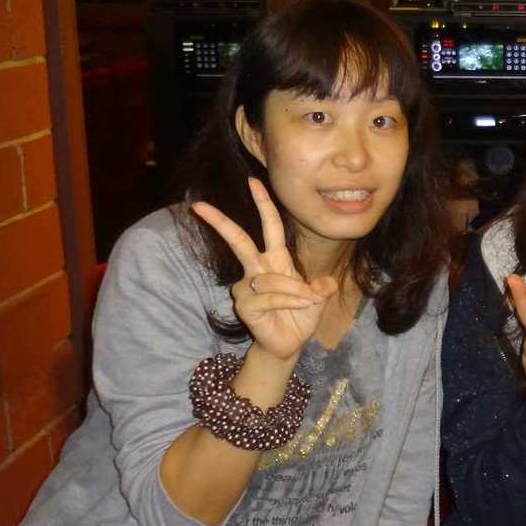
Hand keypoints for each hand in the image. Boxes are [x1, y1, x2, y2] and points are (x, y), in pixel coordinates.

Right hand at [191, 176, 337, 362]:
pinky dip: (289, 301)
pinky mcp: (244, 305)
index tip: (253, 181)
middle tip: (199, 205)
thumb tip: (325, 284)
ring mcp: (247, 287)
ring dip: (295, 290)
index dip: (263, 204)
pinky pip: (269, 295)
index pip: (269, 226)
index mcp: (275, 260)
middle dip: (221, 222)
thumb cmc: (300, 316)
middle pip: (239, 240)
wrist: (289, 344)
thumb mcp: (317, 299)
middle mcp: (257, 269)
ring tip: (307, 302)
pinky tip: (300, 307)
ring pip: (271, 277)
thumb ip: (321, 289)